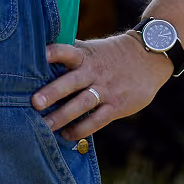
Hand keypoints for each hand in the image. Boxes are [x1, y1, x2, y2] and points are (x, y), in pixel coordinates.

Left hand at [30, 33, 173, 140]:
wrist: (149, 59)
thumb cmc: (110, 54)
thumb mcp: (91, 49)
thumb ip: (69, 53)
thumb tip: (37, 53)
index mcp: (85, 55)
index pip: (67, 51)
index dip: (55, 53)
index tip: (40, 56)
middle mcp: (94, 72)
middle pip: (71, 82)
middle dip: (52, 92)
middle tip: (34, 103)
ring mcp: (106, 90)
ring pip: (82, 104)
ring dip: (63, 116)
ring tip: (45, 126)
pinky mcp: (117, 106)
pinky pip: (97, 120)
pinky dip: (82, 129)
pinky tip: (66, 135)